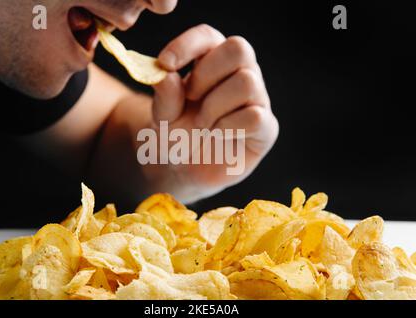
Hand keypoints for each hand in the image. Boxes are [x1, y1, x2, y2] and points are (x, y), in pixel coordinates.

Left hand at [149, 24, 278, 201]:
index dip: (188, 45)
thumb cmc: (177, 135)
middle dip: (206, 74)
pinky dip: (228, 127)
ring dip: (214, 107)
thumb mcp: (162, 117)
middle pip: (239, 49)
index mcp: (213, 62)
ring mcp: (256, 100)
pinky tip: (218, 136)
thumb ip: (164, 97)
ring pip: (247, 82)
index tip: (165, 64)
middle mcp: (240, 74)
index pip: (208, 37)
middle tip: (190, 99)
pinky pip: (255, 116)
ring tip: (202, 124)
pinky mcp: (266, 128)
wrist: (186, 170)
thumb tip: (167, 75)